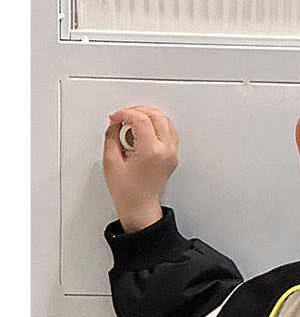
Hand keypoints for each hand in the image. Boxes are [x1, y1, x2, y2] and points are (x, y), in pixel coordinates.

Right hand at [103, 106, 178, 231]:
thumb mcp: (111, 160)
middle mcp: (166, 151)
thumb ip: (112, 136)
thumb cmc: (127, 190)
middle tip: (123, 117)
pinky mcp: (172, 155)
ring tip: (131, 124)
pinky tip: (142, 130)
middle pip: (156, 115)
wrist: (139, 205)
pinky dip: (155, 125)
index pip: (141, 119)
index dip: (124, 113)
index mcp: (151, 152)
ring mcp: (172, 153)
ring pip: (164, 120)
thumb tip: (116, 123)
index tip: (115, 118)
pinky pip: (168, 130)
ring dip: (147, 116)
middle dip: (136, 111)